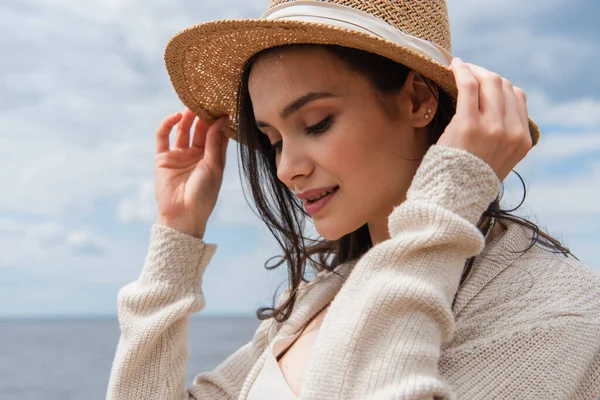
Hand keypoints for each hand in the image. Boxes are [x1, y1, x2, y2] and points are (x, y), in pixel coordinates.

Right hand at [154, 108, 229, 237]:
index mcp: (212, 158)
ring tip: (192, 104)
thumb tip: (221, 119)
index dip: (219, 121)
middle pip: (200, 130)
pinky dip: (168, 125)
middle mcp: (196, 155)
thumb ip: (214, 142)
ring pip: (183, 130)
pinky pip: (163, 137)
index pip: (216, 134)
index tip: (224, 105)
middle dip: (203, 115)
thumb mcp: (213, 166)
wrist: (183, 214)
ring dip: (187, 117)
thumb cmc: (204, 194)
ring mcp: (179, 156)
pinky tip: (176, 117)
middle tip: (207, 99)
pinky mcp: (163, 158)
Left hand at [438, 58, 532, 180]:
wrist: (451, 200)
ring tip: (460, 68)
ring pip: (489, 81)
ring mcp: (492, 127)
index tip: (483, 82)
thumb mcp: (495, 161)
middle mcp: (512, 133)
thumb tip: (492, 108)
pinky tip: (454, 65)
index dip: (500, 85)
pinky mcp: (469, 124)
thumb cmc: (466, 180)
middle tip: (468, 72)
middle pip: (504, 86)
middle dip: (486, 74)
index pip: (518, 98)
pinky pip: (469, 85)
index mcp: (522, 141)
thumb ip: (502, 137)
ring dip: (474, 70)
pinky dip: (462, 70)